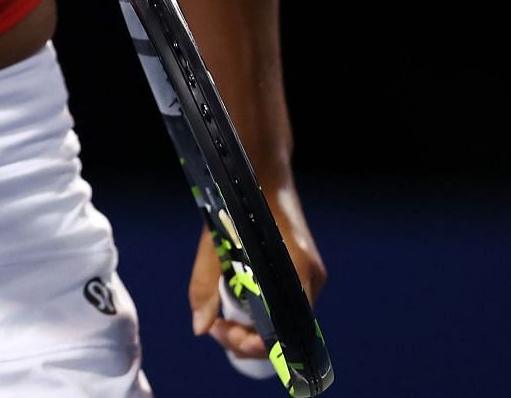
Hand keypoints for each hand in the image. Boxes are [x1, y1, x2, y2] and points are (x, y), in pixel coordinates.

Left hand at [188, 182, 326, 361]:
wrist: (259, 167)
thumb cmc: (237, 201)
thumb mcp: (214, 246)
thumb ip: (206, 288)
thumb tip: (200, 327)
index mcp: (297, 274)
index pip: (284, 336)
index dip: (251, 344)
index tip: (219, 331)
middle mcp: (311, 279)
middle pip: (284, 334)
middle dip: (247, 337)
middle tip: (215, 326)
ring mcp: (310, 276)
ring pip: (283, 320)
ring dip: (253, 324)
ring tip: (222, 314)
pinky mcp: (303, 270)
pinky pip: (283, 303)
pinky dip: (261, 309)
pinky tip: (238, 299)